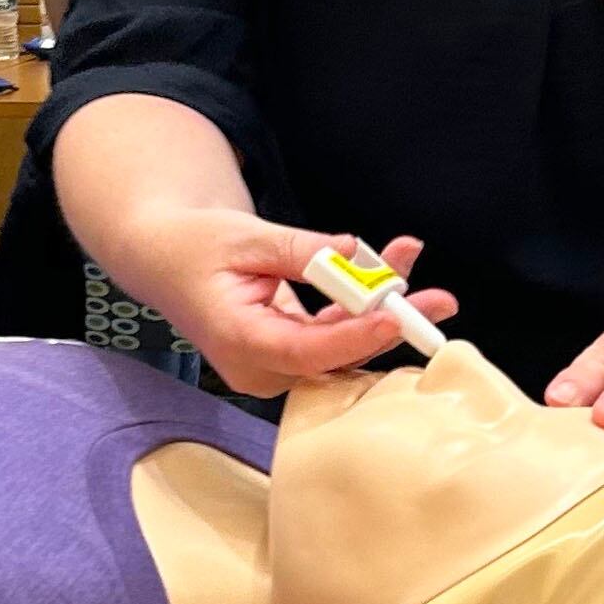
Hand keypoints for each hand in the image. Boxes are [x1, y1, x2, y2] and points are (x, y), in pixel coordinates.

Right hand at [117, 214, 457, 397]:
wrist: (164, 257)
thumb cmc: (194, 246)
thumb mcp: (245, 237)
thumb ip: (300, 250)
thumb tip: (353, 253)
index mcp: (238, 341)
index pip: (308, 350)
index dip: (357, 336)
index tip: (397, 313)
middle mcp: (258, 366)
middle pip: (336, 354)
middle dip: (388, 322)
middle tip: (439, 300)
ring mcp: (275, 365)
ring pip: (341, 344)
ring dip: (380, 305)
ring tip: (408, 257)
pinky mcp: (289, 353)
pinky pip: (334, 334)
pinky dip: (360, 304)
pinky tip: (387, 268)